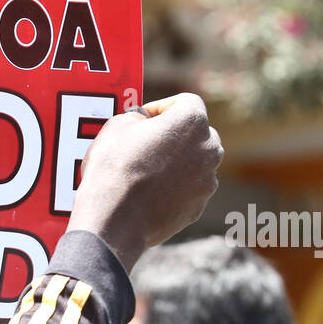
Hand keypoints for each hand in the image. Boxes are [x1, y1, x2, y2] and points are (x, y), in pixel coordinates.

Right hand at [66, 93, 222, 269]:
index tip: (144, 119)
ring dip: (177, 163)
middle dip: (174, 136)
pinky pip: (188, 191)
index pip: (184, 102)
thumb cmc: (114, 169)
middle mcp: (209, 148)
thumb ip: (138, 117)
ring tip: (147, 173)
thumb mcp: (116, 126)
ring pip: (195, 164)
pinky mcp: (198, 207)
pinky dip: (174, 190)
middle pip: (196, 133)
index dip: (161, 108)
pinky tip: (149, 195)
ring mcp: (207, 181)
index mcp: (192, 121)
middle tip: (147, 144)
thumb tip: (143, 123)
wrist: (113, 221)